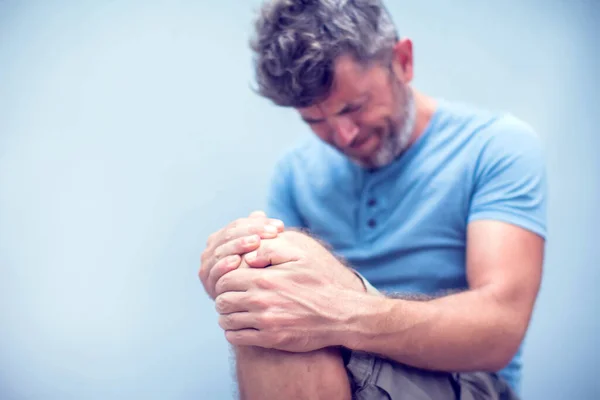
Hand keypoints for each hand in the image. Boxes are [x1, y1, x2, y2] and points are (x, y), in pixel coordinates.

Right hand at [199, 211, 284, 298]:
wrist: (255, 302)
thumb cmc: (262, 272)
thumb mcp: (264, 251)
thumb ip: (260, 232)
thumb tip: (259, 213)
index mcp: (224, 238)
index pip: (239, 225)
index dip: (259, 223)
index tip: (280, 227)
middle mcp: (212, 249)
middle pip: (229, 234)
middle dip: (252, 231)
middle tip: (272, 233)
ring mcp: (208, 265)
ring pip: (221, 250)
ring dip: (238, 245)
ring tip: (256, 242)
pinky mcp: (208, 282)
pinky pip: (214, 271)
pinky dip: (224, 264)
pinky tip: (237, 261)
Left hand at [214, 230, 367, 351]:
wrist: (339, 314)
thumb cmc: (319, 282)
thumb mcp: (299, 255)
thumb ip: (270, 249)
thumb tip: (247, 256)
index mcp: (264, 278)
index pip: (225, 278)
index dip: (224, 278)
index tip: (230, 279)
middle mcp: (261, 301)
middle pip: (222, 300)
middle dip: (223, 297)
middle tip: (230, 296)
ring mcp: (265, 322)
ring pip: (226, 320)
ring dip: (226, 315)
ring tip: (234, 311)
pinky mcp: (270, 339)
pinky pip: (237, 338)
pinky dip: (233, 332)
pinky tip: (240, 325)